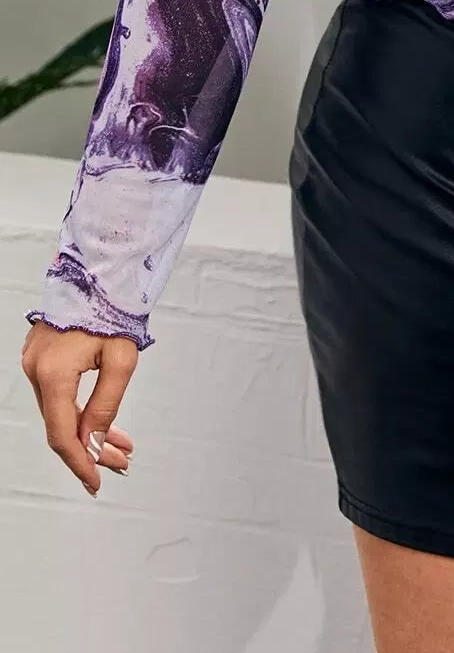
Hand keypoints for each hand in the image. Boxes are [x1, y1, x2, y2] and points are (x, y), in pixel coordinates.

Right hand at [20, 322, 137, 496]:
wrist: (101, 268)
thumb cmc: (114, 307)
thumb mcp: (121, 359)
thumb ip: (106, 404)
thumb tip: (93, 443)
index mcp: (53, 372)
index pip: (61, 433)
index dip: (80, 462)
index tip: (96, 482)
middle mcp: (35, 369)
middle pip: (61, 424)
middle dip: (92, 448)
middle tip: (121, 463)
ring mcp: (34, 361)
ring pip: (60, 410)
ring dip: (89, 430)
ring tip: (120, 446)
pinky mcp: (41, 354)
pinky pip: (58, 393)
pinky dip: (79, 409)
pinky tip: (101, 421)